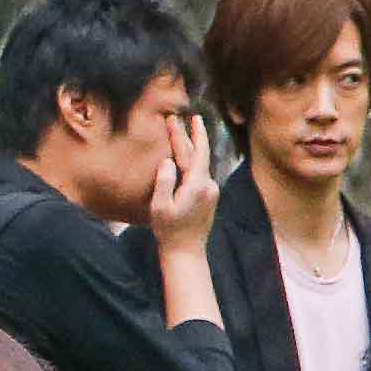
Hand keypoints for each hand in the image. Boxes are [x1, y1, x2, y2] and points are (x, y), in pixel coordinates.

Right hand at [148, 112, 215, 257]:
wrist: (186, 251)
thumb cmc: (169, 230)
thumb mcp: (160, 206)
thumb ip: (164, 181)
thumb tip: (167, 160)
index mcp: (197, 184)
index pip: (192, 152)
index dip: (185, 135)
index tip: (178, 120)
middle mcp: (208, 185)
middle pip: (199, 154)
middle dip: (192, 135)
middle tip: (186, 118)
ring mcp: (211, 191)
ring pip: (200, 163)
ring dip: (193, 147)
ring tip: (187, 132)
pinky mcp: (209, 196)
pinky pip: (200, 173)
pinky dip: (193, 161)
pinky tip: (187, 157)